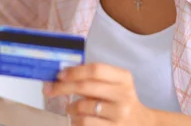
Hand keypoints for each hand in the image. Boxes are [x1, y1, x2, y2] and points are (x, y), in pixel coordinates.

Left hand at [43, 63, 157, 125]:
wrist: (141, 124)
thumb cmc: (120, 101)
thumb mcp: (115, 85)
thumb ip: (94, 79)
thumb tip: (63, 75)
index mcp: (124, 78)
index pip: (96, 69)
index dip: (75, 71)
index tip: (59, 74)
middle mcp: (124, 95)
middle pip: (86, 87)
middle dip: (62, 87)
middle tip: (49, 89)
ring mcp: (120, 114)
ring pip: (83, 107)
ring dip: (70, 107)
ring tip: (70, 108)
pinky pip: (85, 123)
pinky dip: (76, 121)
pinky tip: (77, 119)